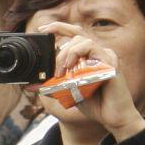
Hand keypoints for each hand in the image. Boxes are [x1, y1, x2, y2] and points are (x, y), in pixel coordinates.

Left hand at [35, 22, 144, 140]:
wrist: (113, 118)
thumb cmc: (94, 104)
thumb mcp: (68, 92)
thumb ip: (53, 85)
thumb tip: (31, 85)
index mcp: (90, 54)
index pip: (74, 32)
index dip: (58, 27)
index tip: (42, 28)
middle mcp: (99, 51)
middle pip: (77, 33)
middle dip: (60, 47)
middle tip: (55, 67)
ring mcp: (107, 56)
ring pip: (83, 40)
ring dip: (68, 54)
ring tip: (63, 71)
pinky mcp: (111, 63)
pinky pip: (93, 50)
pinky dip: (79, 56)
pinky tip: (74, 69)